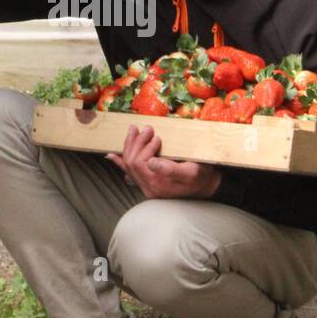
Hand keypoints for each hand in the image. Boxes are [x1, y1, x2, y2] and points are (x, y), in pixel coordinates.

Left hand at [106, 125, 221, 199]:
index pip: (139, 163)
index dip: (145, 147)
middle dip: (136, 143)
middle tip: (146, 129)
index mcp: (157, 184)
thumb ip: (171, 169)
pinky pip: (129, 172)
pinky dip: (120, 162)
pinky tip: (111, 155)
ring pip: (128, 165)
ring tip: (133, 131)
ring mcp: (146, 186)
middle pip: (131, 163)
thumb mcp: (191, 171)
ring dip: (129, 146)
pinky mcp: (147, 183)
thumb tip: (151, 162)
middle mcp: (148, 188)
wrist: (205, 186)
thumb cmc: (201, 176)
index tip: (157, 137)